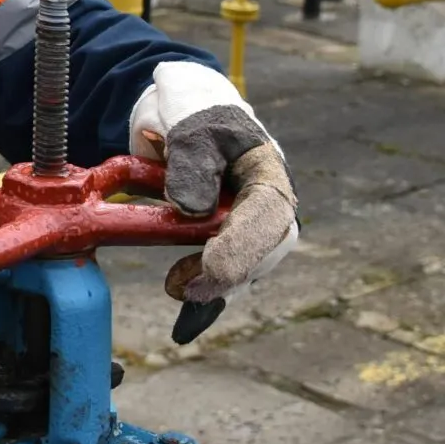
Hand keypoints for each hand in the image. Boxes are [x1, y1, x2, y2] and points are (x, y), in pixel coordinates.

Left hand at [128, 62, 298, 337]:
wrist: (186, 119)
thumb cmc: (196, 117)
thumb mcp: (191, 128)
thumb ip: (191, 163)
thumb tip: (191, 209)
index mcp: (267, 175)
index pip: (268, 215)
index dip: (243, 245)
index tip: (211, 265)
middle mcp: (266, 209)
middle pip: (263, 253)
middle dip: (227, 275)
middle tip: (184, 287)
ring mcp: (249, 231)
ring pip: (245, 272)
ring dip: (213, 289)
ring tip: (177, 289)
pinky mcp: (228, 247)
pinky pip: (224, 280)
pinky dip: (206, 301)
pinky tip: (186, 326)